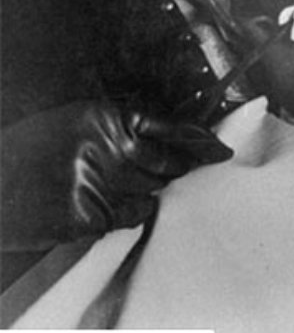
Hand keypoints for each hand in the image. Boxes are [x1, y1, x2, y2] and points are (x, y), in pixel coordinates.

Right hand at [1, 100, 232, 251]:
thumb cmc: (32, 151)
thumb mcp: (76, 122)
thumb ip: (117, 127)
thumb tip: (163, 140)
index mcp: (103, 116)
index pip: (167, 127)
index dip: (199, 139)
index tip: (220, 148)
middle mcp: (105, 146)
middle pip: (166, 162)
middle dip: (177, 167)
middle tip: (181, 168)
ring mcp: (99, 182)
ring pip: (152, 191)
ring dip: (149, 189)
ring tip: (123, 183)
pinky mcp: (90, 215)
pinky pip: (131, 216)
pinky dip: (130, 212)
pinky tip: (109, 203)